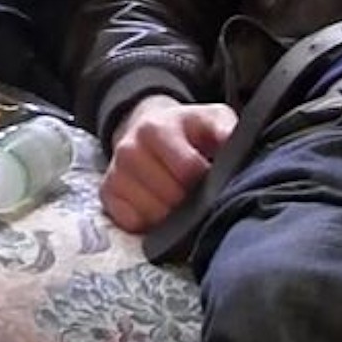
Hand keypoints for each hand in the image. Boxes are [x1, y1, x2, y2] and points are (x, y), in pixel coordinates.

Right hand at [100, 94, 237, 232]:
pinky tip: (159, 207)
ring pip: (152, 214)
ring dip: (172, 215)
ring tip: (180, 198)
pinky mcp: (107, 194)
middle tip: (197, 191)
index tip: (211, 177)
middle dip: (190, 200)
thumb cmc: (187, 129)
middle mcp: (128, 149)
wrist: (148, 128)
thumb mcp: (211, 118)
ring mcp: (115, 173)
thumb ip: (226, 129)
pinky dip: (149, 223)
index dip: (206, 180)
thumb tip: (234, 143)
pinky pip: (131, 223)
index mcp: (155, 128)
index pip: (187, 170)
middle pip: (170, 197)